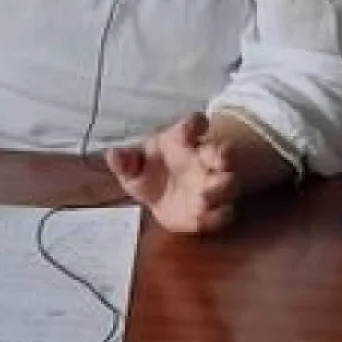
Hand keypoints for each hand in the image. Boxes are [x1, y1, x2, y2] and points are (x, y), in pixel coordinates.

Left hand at [105, 114, 237, 234]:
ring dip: (219, 189)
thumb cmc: (149, 173)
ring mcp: (212, 185)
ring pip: (229, 182)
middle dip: (223, 155)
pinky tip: (202, 218)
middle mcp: (203, 160)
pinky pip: (225, 213)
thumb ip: (125, 162)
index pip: (194, 124)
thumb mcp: (132, 168)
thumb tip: (112, 154)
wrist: (162, 199)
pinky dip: (217, 216)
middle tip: (219, 161)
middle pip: (222, 151)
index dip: (196, 124)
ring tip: (201, 199)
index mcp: (181, 141)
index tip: (196, 127)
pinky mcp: (215, 211)